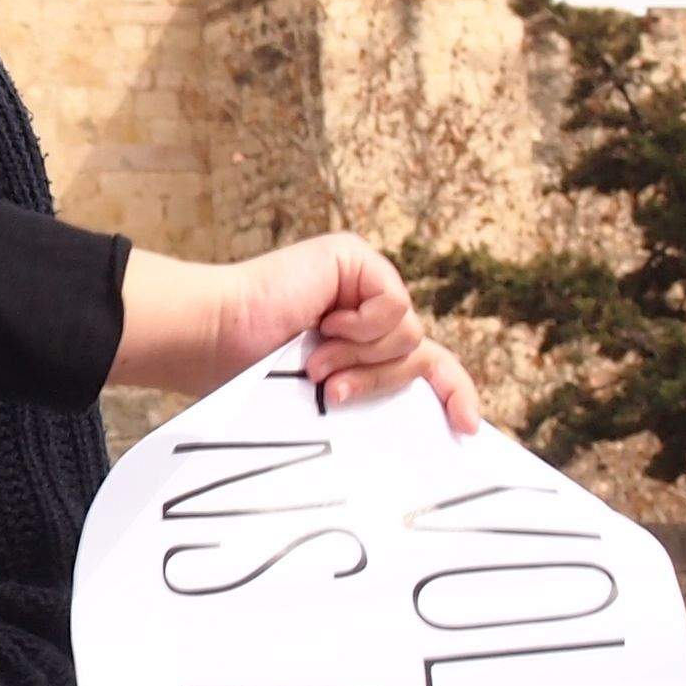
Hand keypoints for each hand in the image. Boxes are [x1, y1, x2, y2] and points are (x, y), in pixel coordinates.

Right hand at [163, 235, 483, 423]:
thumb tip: (424, 421)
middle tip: (340, 393)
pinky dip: (360, 326)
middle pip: (421, 353)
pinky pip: (393, 306)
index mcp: (363, 344)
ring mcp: (363, 281)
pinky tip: (323, 324)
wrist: (218, 340)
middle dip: (385, 380)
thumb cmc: (255, 376)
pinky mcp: (354, 258)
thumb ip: (372, 392)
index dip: (454, 391)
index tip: (467, 427)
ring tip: (314, 360)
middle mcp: (368, 308)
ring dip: (361, 358)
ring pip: (408, 335)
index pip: (426, 363)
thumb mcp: (330, 394)